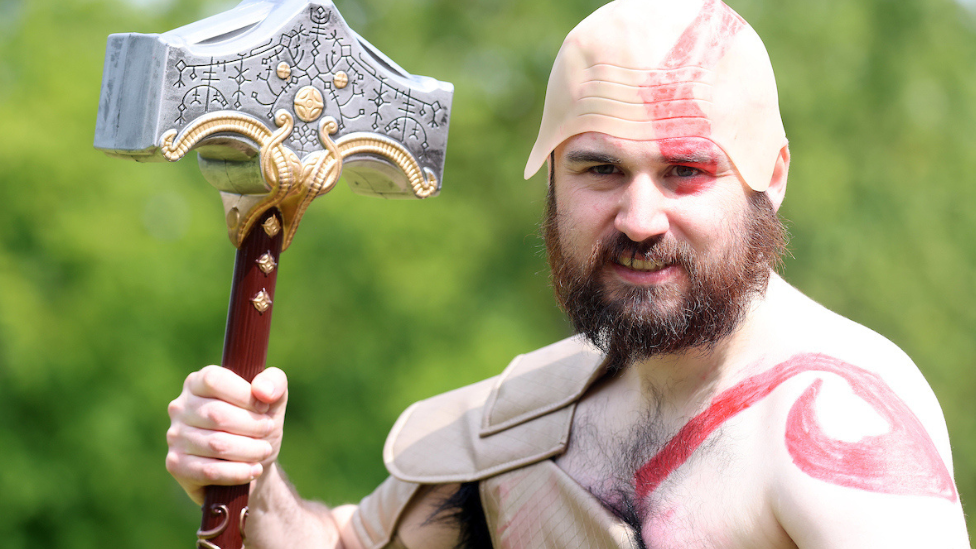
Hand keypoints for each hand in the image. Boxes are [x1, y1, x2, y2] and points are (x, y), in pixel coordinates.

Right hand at [165, 366, 287, 504]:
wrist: (252, 467)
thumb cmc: (258, 426)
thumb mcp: (273, 400)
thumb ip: (275, 382)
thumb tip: (263, 391)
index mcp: (198, 383)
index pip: (214, 380)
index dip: (244, 394)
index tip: (264, 407)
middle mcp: (180, 407)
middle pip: (217, 414)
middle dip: (252, 425)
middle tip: (268, 430)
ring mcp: (175, 437)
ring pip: (216, 444)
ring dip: (249, 450)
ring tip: (264, 451)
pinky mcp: (176, 465)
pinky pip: (209, 471)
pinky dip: (238, 472)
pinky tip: (254, 470)